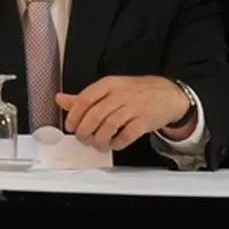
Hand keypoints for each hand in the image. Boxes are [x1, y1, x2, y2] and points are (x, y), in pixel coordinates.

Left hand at [55, 75, 192, 151]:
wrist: (168, 94)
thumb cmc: (135, 92)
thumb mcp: (109, 88)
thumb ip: (85, 97)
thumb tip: (60, 99)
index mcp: (109, 84)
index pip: (85, 99)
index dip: (74, 116)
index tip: (70, 126)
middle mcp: (120, 94)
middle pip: (95, 116)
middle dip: (84, 131)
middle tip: (81, 138)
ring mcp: (134, 108)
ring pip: (109, 127)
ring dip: (99, 140)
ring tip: (96, 144)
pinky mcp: (145, 122)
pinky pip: (126, 136)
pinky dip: (116, 144)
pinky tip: (113, 144)